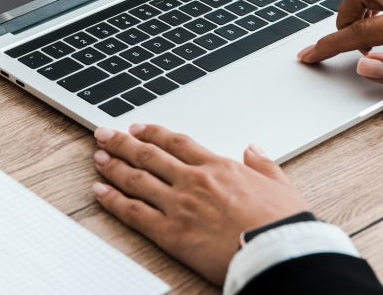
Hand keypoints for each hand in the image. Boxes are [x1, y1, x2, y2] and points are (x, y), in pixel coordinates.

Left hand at [91, 124, 308, 284]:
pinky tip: (99, 192)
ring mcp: (179, 205)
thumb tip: (254, 149)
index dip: (154, 133)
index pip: (177, 143)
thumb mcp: (282, 186)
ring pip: (136, 179)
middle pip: (148, 155)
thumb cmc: (284, 225)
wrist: (279, 253)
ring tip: (98, 157)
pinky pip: (133, 212)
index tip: (138, 128)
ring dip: (113, 166)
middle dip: (122, 142)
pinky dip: (113, 200)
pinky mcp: (170, 233)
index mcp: (219, 167)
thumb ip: (264, 165)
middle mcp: (194, 181)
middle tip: (104, 134)